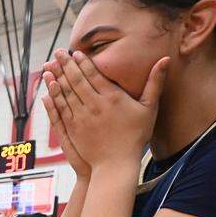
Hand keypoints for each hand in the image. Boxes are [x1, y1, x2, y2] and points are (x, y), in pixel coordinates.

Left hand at [44, 49, 168, 170]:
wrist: (116, 164)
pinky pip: (61, 108)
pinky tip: (49, 87)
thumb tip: (166, 59)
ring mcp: (81, 116)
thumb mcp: (149, 108)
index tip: (75, 52)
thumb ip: (155, 83)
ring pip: (66, 92)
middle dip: (65, 64)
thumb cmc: (136, 136)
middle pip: (77, 80)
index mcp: (113, 97)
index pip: (94, 74)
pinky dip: (53, 96)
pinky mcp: (73, 128)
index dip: (84, 62)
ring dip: (56, 77)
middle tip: (57, 52)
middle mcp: (95, 105)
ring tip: (49, 64)